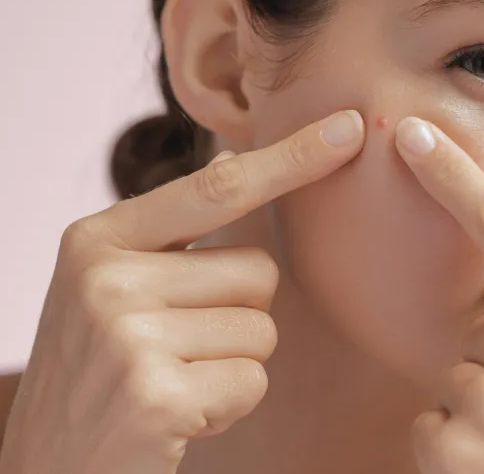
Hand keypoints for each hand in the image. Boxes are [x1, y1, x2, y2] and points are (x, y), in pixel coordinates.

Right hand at [0, 110, 364, 473]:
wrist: (49, 470)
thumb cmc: (102, 374)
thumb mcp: (114, 288)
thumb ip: (172, 236)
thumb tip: (243, 162)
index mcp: (100, 239)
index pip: (219, 186)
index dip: (293, 157)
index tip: (351, 127)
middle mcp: (107, 277)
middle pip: (259, 272)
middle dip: (240, 317)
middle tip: (178, 352)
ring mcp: (127, 336)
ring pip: (263, 331)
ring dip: (234, 365)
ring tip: (174, 383)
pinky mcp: (156, 395)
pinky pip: (253, 380)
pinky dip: (229, 406)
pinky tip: (178, 418)